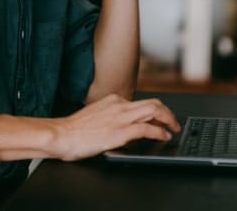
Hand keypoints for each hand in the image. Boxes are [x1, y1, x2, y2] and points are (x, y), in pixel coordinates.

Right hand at [49, 94, 180, 161]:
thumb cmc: (74, 129)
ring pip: (154, 111)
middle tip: (174, 123)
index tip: (161, 119)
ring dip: (169, 120)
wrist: (61, 134)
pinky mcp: (120, 132)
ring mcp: (120, 118)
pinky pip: (146, 128)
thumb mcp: (96, 115)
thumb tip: (123, 126)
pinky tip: (163, 136)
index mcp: (113, 100)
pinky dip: (159, 132)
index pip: (141, 102)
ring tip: (174, 128)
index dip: (156, 111)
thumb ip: (111, 116)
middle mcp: (119, 105)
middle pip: (153, 103)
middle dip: (168, 113)